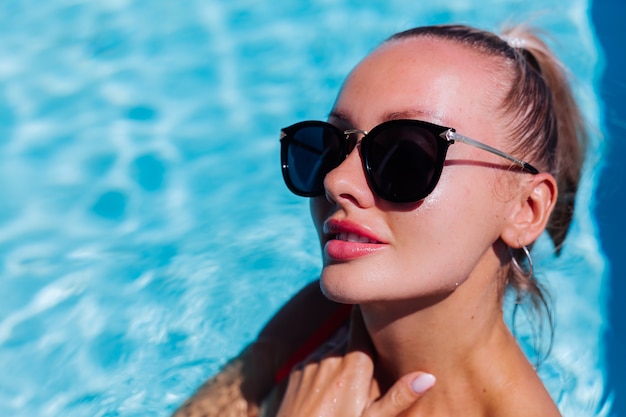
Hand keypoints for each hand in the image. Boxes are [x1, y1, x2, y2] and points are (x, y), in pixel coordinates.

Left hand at [275, 306, 434, 416]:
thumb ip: (399, 397)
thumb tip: (429, 377)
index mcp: (353, 365)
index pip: (361, 323)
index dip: (370, 313)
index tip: (382, 304)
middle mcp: (330, 356)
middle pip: (349, 335)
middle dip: (360, 336)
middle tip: (376, 337)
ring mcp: (311, 362)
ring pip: (332, 345)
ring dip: (343, 350)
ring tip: (354, 366)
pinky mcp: (296, 371)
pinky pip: (315, 357)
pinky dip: (325, 363)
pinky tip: (332, 381)